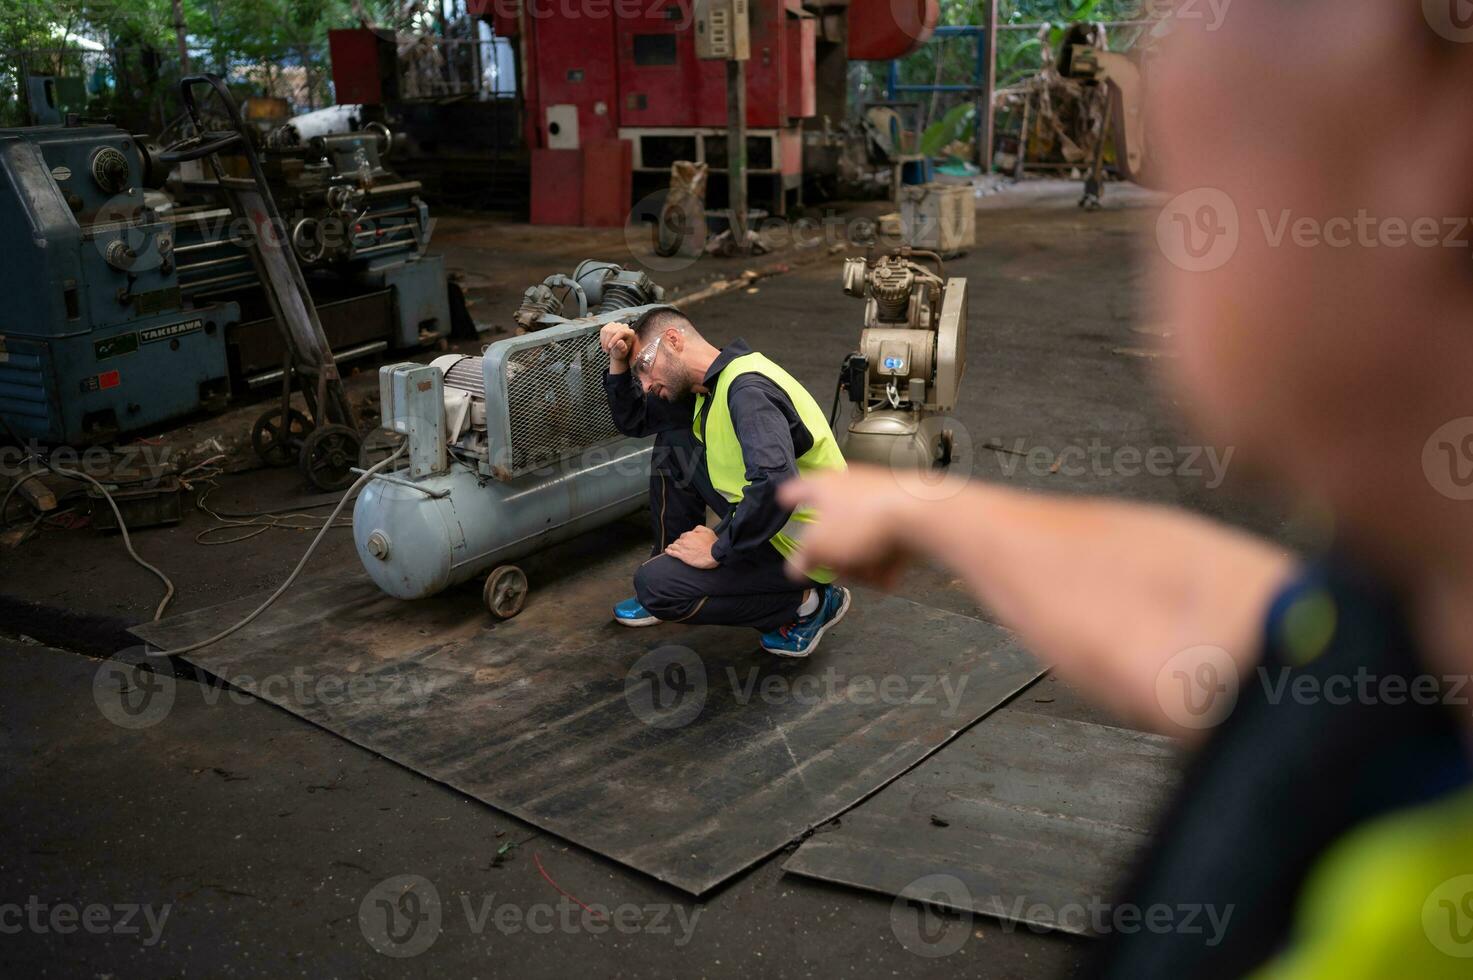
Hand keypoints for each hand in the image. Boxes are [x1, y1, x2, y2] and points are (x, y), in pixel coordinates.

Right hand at [600, 322, 637, 367]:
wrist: (617, 351)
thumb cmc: (621, 352)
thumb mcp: (622, 352)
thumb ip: (622, 347)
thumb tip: (620, 342)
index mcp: (630, 333)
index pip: (621, 332)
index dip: (614, 339)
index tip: (609, 346)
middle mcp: (624, 327)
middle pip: (612, 331)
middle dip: (608, 341)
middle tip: (607, 350)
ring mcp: (616, 325)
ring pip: (607, 330)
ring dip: (604, 341)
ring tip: (606, 348)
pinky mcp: (610, 325)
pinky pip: (603, 330)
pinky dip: (602, 338)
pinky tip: (605, 343)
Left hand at [665, 525, 718, 568]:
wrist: (714, 554)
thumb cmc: (712, 544)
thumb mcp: (708, 531)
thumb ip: (698, 528)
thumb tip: (693, 530)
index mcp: (690, 535)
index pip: (684, 535)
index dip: (684, 538)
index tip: (685, 541)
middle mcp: (685, 541)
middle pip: (678, 541)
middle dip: (678, 543)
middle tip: (677, 545)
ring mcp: (683, 549)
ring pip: (674, 546)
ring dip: (671, 546)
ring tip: (669, 547)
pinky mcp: (683, 557)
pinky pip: (673, 553)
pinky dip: (669, 551)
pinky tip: (667, 551)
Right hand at [777, 466, 921, 586]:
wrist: (922, 514)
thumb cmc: (862, 523)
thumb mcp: (820, 547)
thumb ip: (803, 558)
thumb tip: (793, 568)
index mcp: (822, 486)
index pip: (795, 490)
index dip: (787, 500)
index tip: (784, 503)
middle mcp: (849, 487)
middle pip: (832, 526)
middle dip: (836, 555)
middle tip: (838, 569)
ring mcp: (878, 499)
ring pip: (861, 537)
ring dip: (862, 562)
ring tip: (870, 576)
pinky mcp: (904, 512)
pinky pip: (886, 539)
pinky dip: (886, 558)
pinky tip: (889, 576)